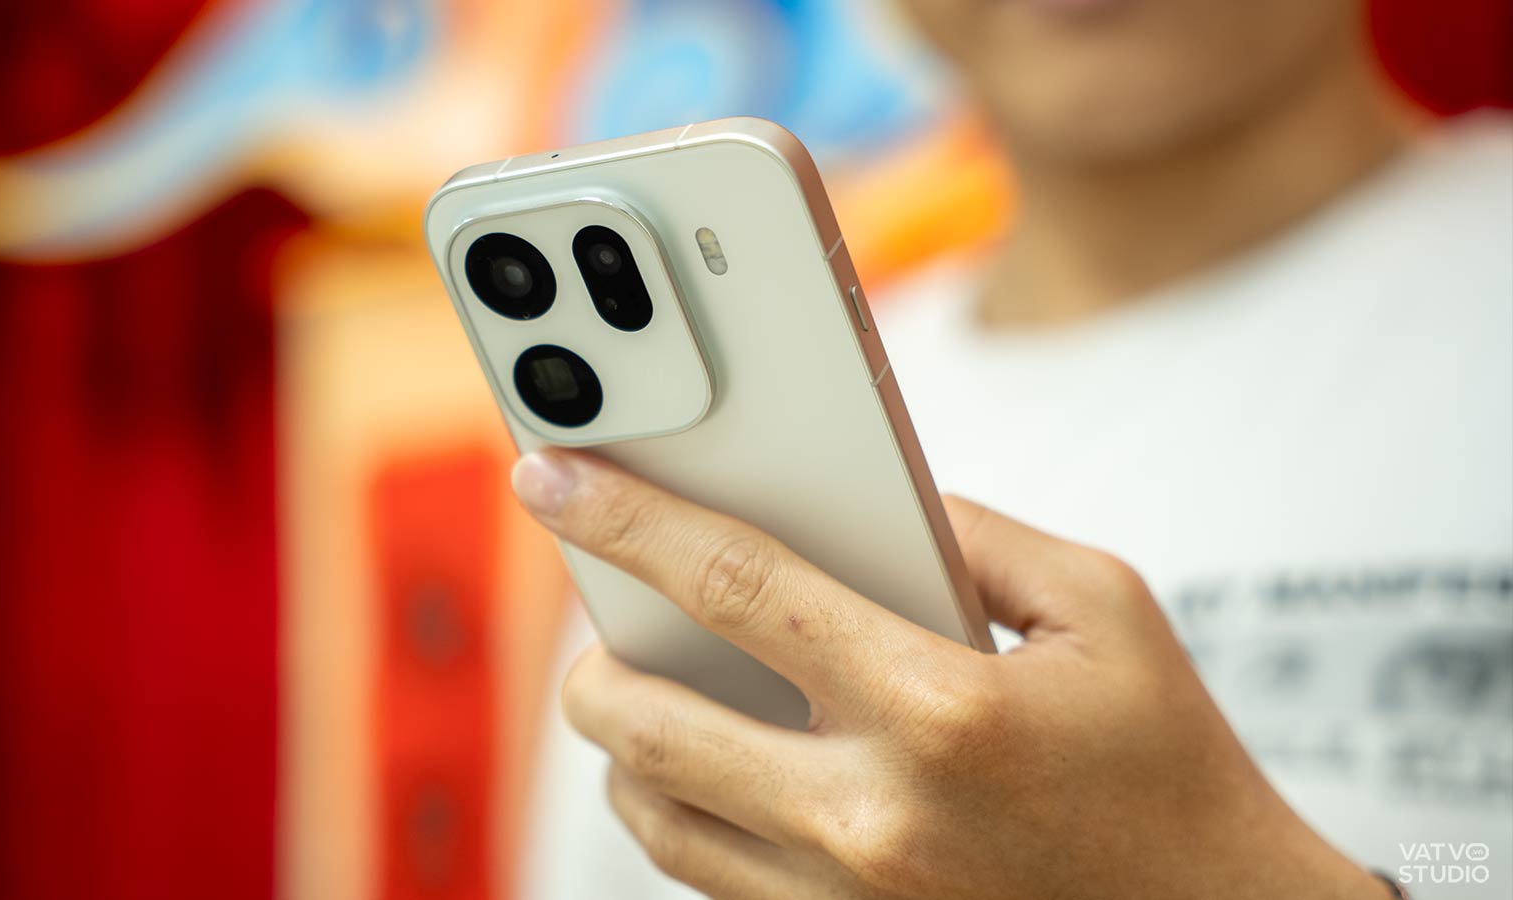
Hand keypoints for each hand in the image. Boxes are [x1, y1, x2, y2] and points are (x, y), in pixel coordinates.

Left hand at [512, 449, 1390, 899]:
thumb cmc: (1168, 757)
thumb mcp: (1103, 605)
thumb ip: (970, 533)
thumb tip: (862, 505)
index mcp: (940, 705)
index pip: (736, 587)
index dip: (628, 519)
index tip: (551, 477)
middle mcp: (872, 815)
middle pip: (645, 727)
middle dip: (587, 663)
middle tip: (596, 622)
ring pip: (655, 818)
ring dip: (627, 746)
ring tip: (648, 693)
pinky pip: (708, 876)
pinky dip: (685, 810)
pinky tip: (712, 764)